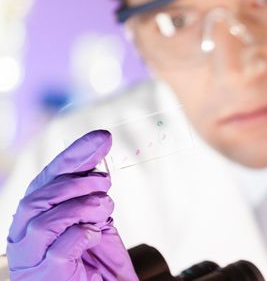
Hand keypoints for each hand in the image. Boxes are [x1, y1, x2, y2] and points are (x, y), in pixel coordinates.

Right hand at [6, 130, 137, 280]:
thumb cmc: (96, 264)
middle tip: (105, 184)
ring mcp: (31, 261)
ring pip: (44, 219)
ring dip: (83, 207)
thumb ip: (91, 193)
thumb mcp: (96, 220)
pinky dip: (83, 234)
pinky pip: (60, 248)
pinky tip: (95, 234)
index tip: (102, 138)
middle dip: (78, 182)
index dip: (73, 156)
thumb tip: (98, 156)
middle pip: (39, 196)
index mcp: (32, 220)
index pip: (46, 180)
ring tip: (104, 212)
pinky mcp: (46, 278)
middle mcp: (23, 239)